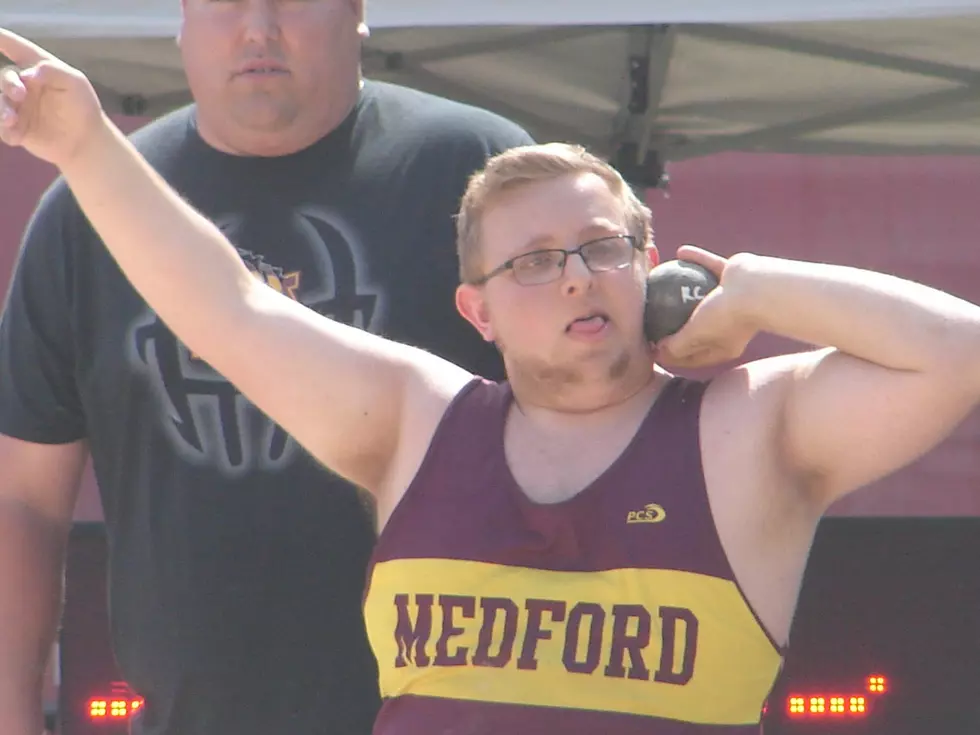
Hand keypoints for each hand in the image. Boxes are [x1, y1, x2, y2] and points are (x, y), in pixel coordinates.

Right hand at [0, 28, 103, 167]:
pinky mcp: (17, 127)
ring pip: (0, 102)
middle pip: (5, 77)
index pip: (16, 48)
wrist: (86, 141)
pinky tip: (15, 137)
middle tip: (19, 94)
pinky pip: (2, 127)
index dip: (2, 39)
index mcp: (37, 68)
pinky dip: (5, 131)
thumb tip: (26, 74)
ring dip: (2, 109)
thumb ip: (52, 71)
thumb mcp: (74, 83)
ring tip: (11, 120)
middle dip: (8, 83)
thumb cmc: (83, 107)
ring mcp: (18, 106)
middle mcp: (24, 84)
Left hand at [654, 245, 757, 368]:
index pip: (692, 356)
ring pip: (702, 292)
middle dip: (675, 322)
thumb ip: (677, 345)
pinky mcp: (735, 276)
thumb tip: (658, 351)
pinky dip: (698, 258)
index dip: (671, 355)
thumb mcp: (695, 335)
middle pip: (696, 325)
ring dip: (684, 286)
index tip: (652, 348)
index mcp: (723, 346)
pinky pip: (711, 265)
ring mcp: (732, 299)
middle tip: (653, 315)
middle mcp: (729, 323)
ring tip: (663, 279)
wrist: (758, 289)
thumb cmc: (726, 316)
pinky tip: (680, 250)